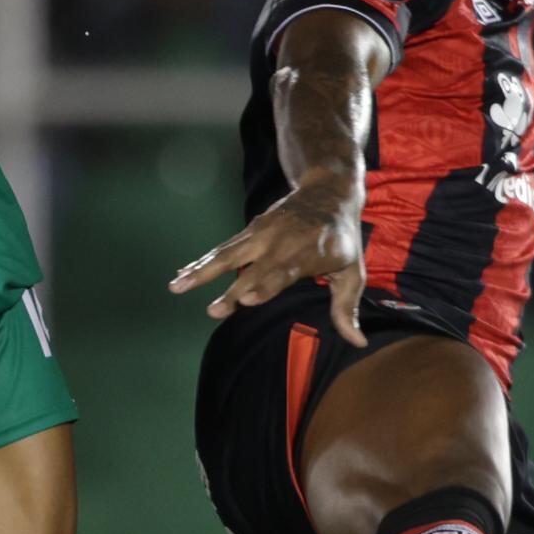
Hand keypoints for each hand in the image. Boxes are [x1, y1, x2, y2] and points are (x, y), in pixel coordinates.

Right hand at [167, 183, 366, 343]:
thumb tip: (357, 343)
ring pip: (228, 254)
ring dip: (202, 271)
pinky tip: (182, 274)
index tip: (246, 300)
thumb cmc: (342, 238)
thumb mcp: (353, 272)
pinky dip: (201, 261)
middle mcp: (281, 242)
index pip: (283, 272)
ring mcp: (262, 233)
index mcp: (308, 254)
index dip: (264, 285)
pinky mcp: (251, 230)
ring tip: (177, 287)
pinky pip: (223, 249)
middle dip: (232, 291)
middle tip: (213, 311)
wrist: (328, 191)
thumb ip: (347, 308)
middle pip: (252, 269)